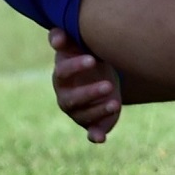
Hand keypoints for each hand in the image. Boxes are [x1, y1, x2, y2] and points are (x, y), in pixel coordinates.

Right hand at [50, 28, 121, 143]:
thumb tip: (59, 37)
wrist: (97, 75)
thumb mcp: (74, 45)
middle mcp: (65, 97)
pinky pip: (91, 132)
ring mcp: (77, 112)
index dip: (76, 66)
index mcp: (60, 76)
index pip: (63, 72)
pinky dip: (95, 135)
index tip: (92, 60)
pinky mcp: (91, 123)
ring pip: (85, 115)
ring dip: (99, 110)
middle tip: (108, 85)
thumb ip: (64, 38)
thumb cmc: (84, 55)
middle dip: (90, 93)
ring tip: (115, 102)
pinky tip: (100, 138)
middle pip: (73, 98)